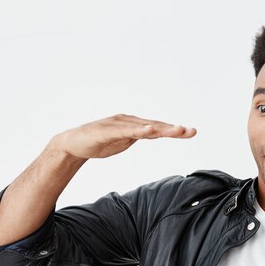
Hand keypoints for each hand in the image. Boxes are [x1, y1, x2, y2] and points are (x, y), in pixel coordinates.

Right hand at [50, 114, 196, 158]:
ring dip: (162, 128)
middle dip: (174, 129)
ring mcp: (118, 125)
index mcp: (133, 125)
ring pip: (144, 127)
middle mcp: (128, 121)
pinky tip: (151, 130)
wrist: (72, 144)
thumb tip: (153, 133)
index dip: (174, 130)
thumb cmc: (98, 142)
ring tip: (178, 130)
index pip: (157, 128)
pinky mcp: (107, 131)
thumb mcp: (124, 141)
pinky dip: (140, 130)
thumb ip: (138, 137)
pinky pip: (126, 131)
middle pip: (155, 126)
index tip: (191, 132)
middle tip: (192, 131)